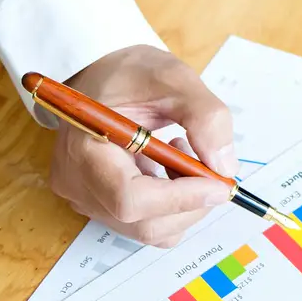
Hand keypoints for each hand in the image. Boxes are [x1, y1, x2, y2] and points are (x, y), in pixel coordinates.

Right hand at [48, 45, 236, 246]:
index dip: (181, 198)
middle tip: (213, 167)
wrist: (102, 74)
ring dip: (184, 202)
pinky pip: (143, 220)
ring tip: (187, 154)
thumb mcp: (176, 79)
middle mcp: (76, 182)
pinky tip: (173, 166)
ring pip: (147, 228)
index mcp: (84, 148)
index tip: (221, 182)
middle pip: (142, 222)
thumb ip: (205, 118)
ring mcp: (84, 196)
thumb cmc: (132, 72)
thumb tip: (225, 167)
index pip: (130, 198)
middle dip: (191, 203)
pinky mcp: (97, 201)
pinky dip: (171, 204)